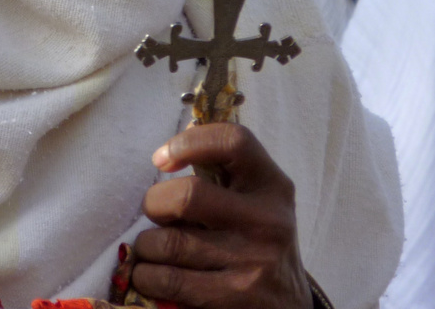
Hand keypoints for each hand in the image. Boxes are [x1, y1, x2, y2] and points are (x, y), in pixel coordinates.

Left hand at [130, 122, 311, 308]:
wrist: (288, 303)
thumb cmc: (256, 237)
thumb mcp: (254, 199)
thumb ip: (221, 170)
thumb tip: (172, 146)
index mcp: (272, 185)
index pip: (233, 141)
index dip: (188, 142)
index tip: (161, 160)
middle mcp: (268, 221)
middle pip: (187, 196)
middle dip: (155, 203)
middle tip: (156, 213)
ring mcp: (254, 263)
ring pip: (169, 243)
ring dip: (147, 245)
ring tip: (151, 247)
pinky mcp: (236, 299)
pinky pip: (168, 280)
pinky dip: (146, 276)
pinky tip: (150, 274)